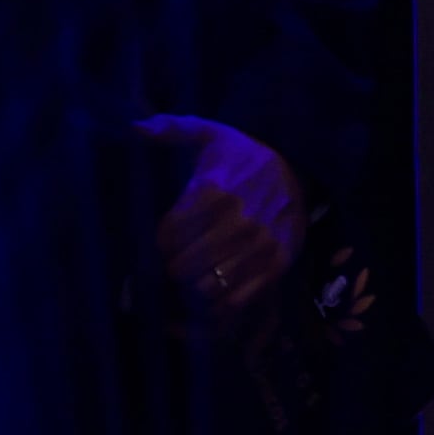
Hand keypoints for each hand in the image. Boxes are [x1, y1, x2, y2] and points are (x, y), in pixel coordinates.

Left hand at [134, 115, 305, 325]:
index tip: (165, 241)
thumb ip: (171, 128)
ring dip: (192, 289)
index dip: (159, 244)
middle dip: (172, 269)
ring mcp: (260, 246)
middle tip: (175, 263)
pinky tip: (212, 293)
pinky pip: (236, 301)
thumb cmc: (243, 155)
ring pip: (206, 288)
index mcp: (214, 190)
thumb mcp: (210, 133)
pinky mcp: (277, 264)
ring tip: (193, 279)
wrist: (300, 167)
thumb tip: (133, 128)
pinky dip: (218, 306)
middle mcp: (238, 220)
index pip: (167, 237)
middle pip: (182, 267)